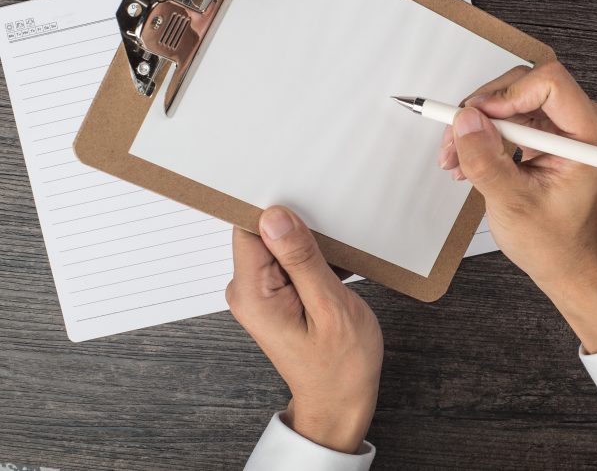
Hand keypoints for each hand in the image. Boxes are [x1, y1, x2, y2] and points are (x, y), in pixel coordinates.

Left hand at [226, 206, 382, 452]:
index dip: (276, 209)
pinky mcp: (275, 294)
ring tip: (337, 264)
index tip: (306, 200)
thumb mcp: (331, 307)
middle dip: (300, 226)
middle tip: (334, 237)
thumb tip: (275, 216)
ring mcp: (260, 292)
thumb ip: (302, 259)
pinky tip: (335, 272)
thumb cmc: (340, 365)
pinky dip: (314, 258)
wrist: (340, 402)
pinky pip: (289, 260)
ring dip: (311, 244)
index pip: (249, 228)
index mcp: (254, 293)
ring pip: (280, 243)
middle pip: (263, 232)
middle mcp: (248, 290)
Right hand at [437, 62, 596, 351]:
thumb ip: (486, 160)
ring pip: (512, 99)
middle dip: (483, 111)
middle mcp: (584, 122)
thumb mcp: (513, 203)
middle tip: (455, 141)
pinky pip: (512, 116)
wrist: (568, 264)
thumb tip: (465, 121)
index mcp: (591, 134)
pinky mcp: (551, 134)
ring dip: (478, 125)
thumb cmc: (557, 243)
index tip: (478, 119)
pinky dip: (486, 134)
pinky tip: (469, 161)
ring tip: (457, 159)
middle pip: (525, 85)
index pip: (550, 82)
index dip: (508, 95)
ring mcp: (567, 127)